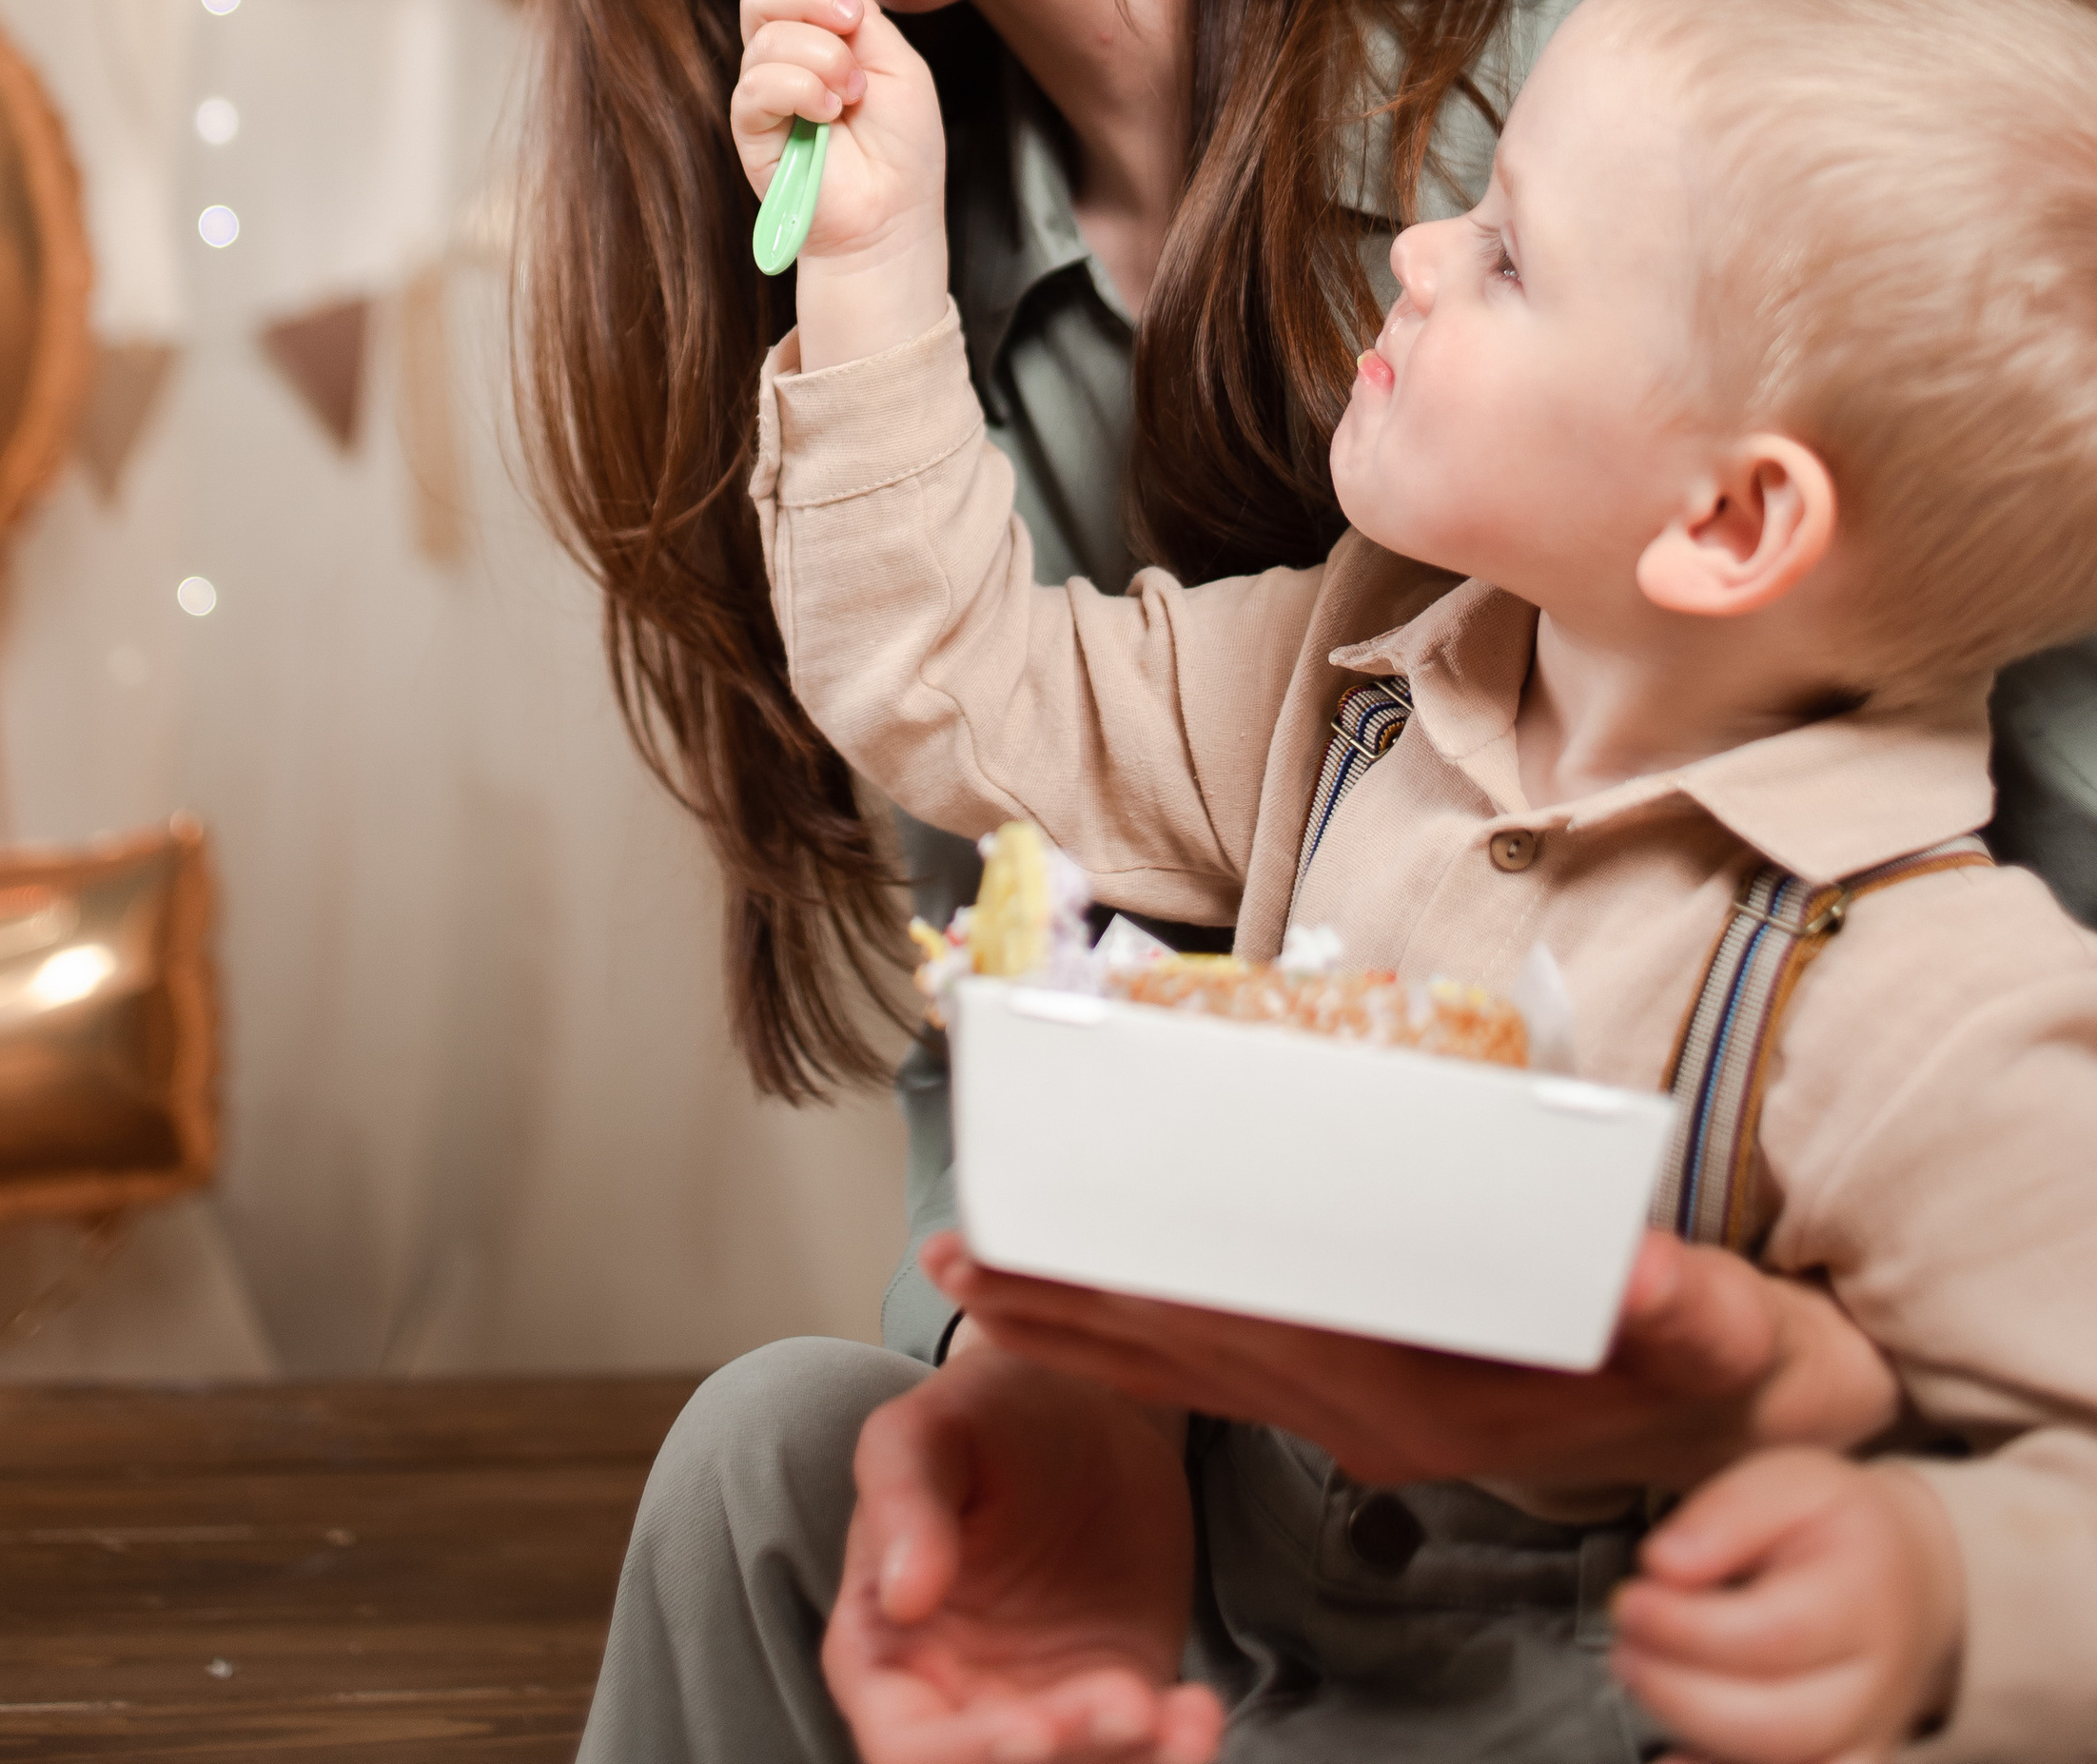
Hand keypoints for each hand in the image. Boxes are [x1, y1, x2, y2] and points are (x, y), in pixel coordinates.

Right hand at [734, 0, 949, 360]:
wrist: (893, 217)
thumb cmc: (903, 148)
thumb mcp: (899, 65)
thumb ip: (865, 14)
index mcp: (818, 35)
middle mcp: (784, 58)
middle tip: (852, 25)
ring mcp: (764, 93)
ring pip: (765, 37)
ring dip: (821, 56)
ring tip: (853, 94)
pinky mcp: (751, 130)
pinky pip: (756, 85)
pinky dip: (799, 88)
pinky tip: (829, 112)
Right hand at [823, 1347, 1226, 1763]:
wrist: (1087, 1403)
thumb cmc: (984, 1414)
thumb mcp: (925, 1432)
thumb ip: (902, 1501)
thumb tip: (902, 1599)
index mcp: (886, 1653)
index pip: (905, 1747)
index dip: (960, 1756)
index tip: (1030, 1726)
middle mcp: (958, 1702)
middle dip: (1058, 1763)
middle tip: (1118, 1706)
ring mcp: (1044, 1709)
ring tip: (1163, 1706)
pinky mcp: (1121, 1703)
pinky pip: (1144, 1757)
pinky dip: (1174, 1756)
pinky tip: (1197, 1710)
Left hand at [921, 1232, 1901, 1495]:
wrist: (1727, 1438)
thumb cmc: (1704, 1362)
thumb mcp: (1720, 1330)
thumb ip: (1687, 1306)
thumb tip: (1652, 1273)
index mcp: (1424, 1394)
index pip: (1258, 1333)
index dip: (1152, 1292)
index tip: (1057, 1245)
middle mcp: (1369, 1421)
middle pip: (1190, 1358)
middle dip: (1070, 1308)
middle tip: (956, 1250)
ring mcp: (1356, 1429)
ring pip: (1188, 1380)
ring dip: (1080, 1330)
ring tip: (972, 1274)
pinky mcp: (1358, 1417)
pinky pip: (1220, 1384)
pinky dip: (1137, 1349)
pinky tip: (1077, 1313)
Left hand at [1610, 1448, 1962, 1762]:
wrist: (1908, 1576)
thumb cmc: (1837, 1525)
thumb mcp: (1790, 1481)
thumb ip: (1726, 1514)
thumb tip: (1663, 1563)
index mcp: (1865, 1596)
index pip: (1776, 1634)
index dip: (1690, 1629)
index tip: (1630, 1601)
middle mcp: (1876, 1684)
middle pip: (1778, 1722)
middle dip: (1680, 1692)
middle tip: (1624, 1648)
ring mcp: (1868, 1738)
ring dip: (1697, 1739)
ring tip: (1642, 1681)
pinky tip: (1674, 1759)